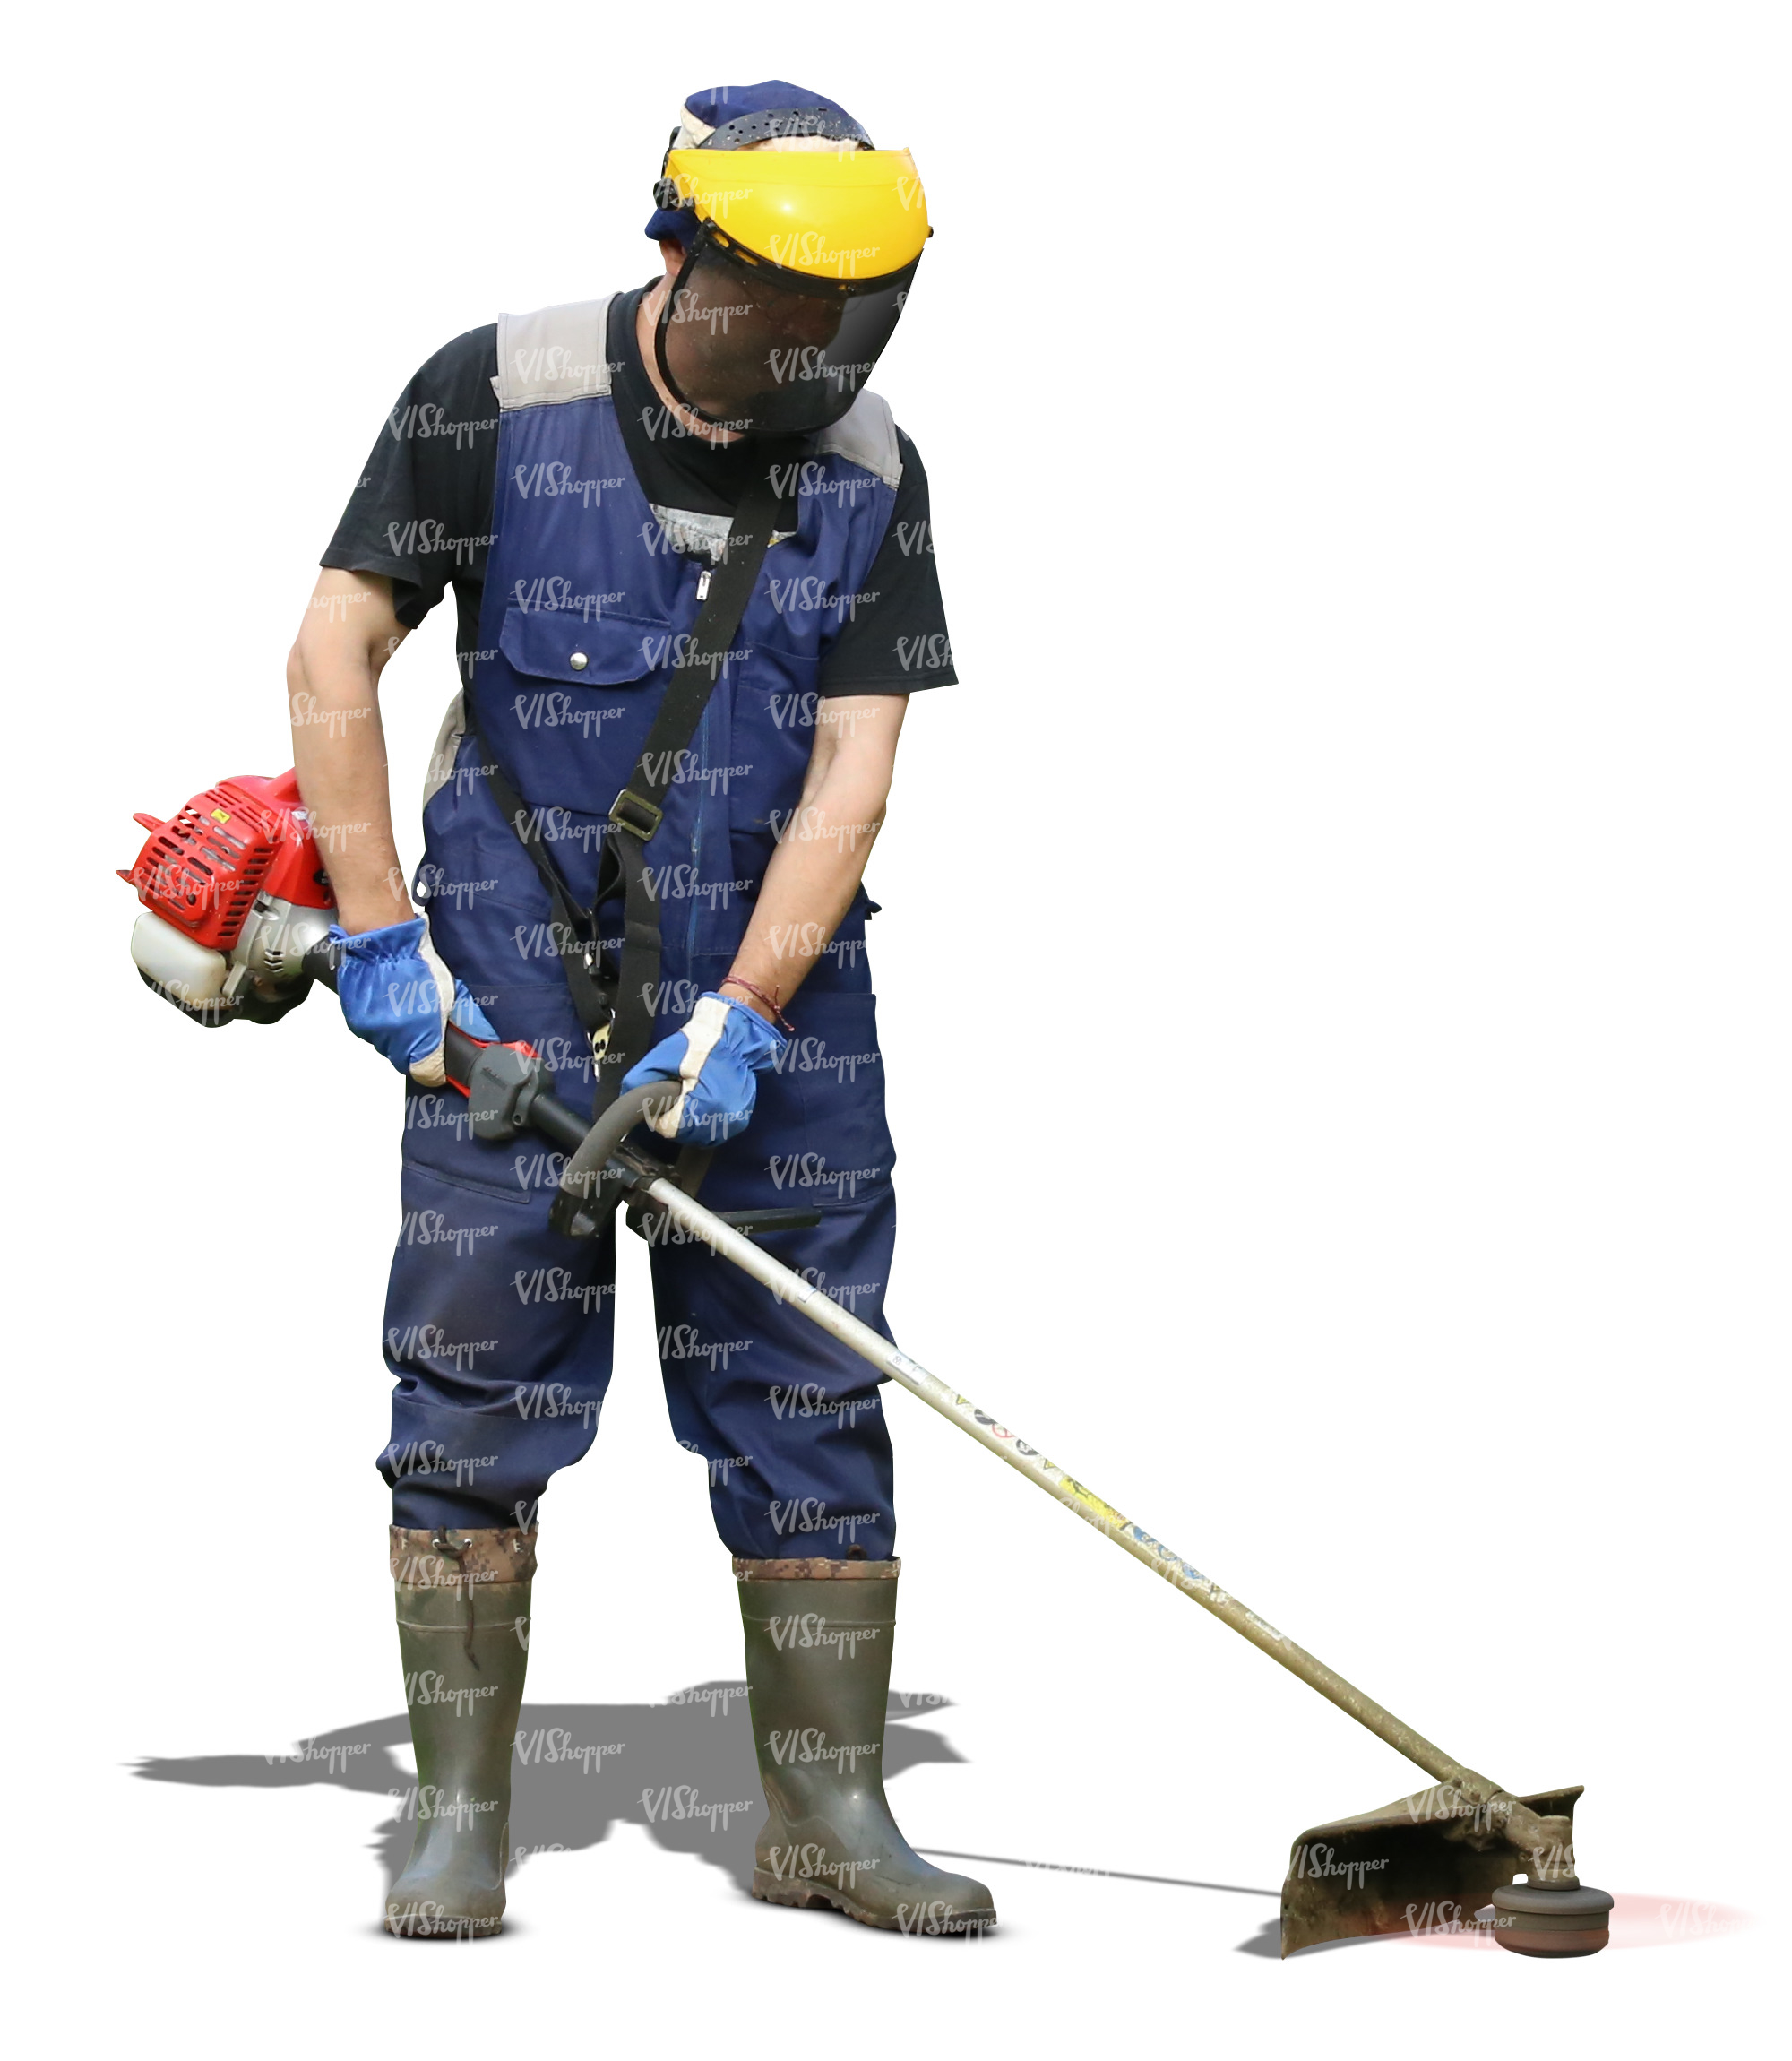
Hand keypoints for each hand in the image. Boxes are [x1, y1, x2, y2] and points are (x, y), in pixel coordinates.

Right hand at [330, 916, 496, 1085]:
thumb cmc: (415, 960)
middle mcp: (389, 1037)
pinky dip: (382, 1026)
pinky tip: (390, 1006)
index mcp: (416, 1033)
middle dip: (418, 1050)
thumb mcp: (451, 992)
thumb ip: (466, 1021)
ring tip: (406, 1010)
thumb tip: (480, 1039)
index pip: (427, 1073)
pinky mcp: (354, 1021)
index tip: (440, 1063)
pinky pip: (372, 1034)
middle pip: (406, 1061)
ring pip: (388, 1048)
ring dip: (398, 1037)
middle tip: (425, 1027)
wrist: (380, 939)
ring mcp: (369, 1030)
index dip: (436, 1069)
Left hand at [620, 992, 786, 1143]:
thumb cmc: (700, 1044)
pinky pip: (712, 1130)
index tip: (664, 1097)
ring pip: (698, 1136)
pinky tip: (704, 1101)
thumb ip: (639, 1082)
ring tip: (692, 1095)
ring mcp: (734, 1122)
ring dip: (689, 1121)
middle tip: (679, 1092)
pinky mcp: (739, 1121)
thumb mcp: (661, 1058)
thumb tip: (630, 1102)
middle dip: (675, 1117)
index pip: (669, 1128)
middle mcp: (724, 1118)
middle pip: (684, 1134)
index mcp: (707, 1105)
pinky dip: (704, 1120)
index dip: (660, 1114)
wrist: (733, 1036)